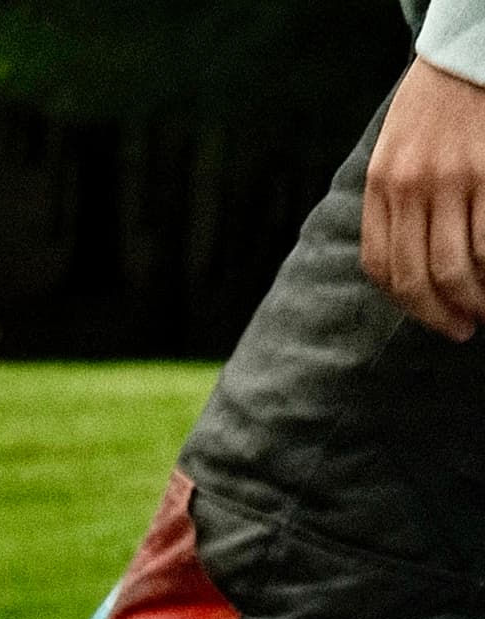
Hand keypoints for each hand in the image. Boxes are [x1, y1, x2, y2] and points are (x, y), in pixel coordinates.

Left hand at [365, 60, 484, 339]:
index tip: (432, 318)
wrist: (466, 54)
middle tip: (463, 328)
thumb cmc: (434, 109)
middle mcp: (410, 186)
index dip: (409, 305)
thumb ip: (392, 204)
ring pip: (456, 268)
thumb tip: (404, 275)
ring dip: (473, 300)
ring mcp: (450, 179)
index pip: (382, 268)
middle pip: (419, 278)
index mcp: (381, 184)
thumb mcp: (396, 152)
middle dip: (442, 316)